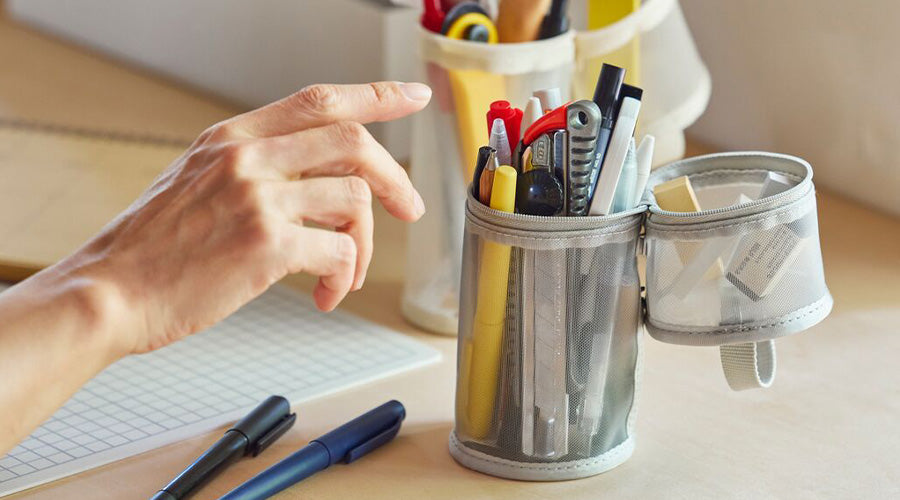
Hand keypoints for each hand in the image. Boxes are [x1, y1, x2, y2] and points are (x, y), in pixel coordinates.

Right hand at [61, 81, 430, 353]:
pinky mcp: (266, 244)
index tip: (412, 96)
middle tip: (410, 208)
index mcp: (233, 137)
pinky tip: (325, 295)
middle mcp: (248, 157)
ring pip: (356, 200)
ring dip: (365, 244)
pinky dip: (345, 277)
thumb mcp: (197, 181)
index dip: (376, 96)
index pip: (319, 100)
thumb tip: (320, 182)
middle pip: (354, 143)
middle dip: (396, 178)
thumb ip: (255, 168)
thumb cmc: (152, 249)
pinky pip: (340, 252)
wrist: (109, 293)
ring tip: (344, 274)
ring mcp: (258, 197)